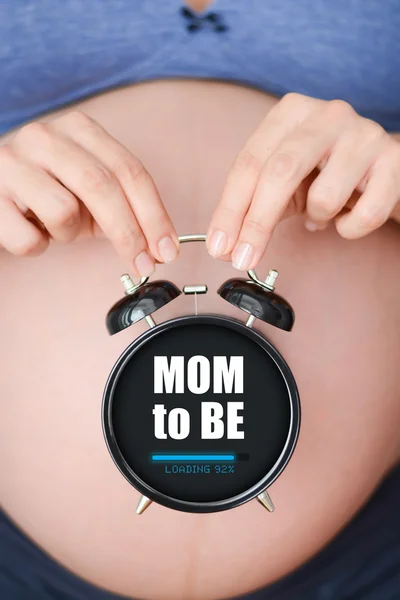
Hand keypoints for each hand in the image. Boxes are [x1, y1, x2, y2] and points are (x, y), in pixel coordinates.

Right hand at [0, 111, 178, 275]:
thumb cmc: (45, 190)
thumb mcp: (87, 191)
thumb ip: (122, 206)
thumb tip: (159, 247)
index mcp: (79, 129)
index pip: (130, 171)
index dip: (154, 215)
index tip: (167, 249)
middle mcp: (45, 137)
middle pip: (102, 186)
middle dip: (130, 233)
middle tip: (144, 265)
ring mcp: (13, 162)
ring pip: (64, 212)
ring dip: (68, 234)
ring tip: (54, 226)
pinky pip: (30, 239)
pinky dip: (37, 245)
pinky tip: (30, 230)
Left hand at [207, 93, 399, 269]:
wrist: (385, 166)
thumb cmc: (327, 172)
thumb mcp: (287, 179)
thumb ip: (255, 202)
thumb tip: (224, 244)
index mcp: (291, 113)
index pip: (249, 163)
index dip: (230, 210)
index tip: (218, 247)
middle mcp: (327, 115)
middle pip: (279, 172)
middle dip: (256, 224)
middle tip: (242, 259)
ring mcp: (363, 135)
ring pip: (324, 197)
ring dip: (317, 218)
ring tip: (323, 213)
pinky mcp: (393, 161)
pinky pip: (364, 214)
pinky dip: (349, 228)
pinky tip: (346, 218)